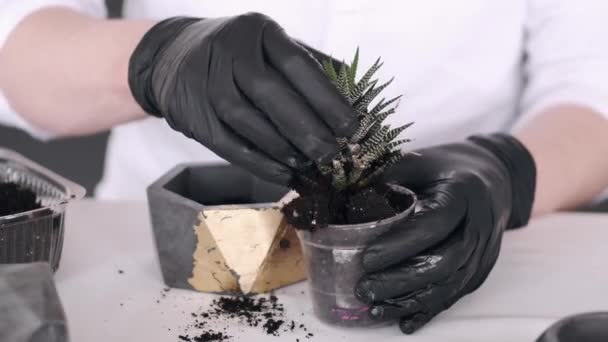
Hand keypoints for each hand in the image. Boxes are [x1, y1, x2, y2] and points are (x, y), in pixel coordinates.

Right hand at [128, 13, 356, 184]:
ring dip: (280, 147)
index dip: (326, 98)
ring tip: (308, 166)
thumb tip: (358, 94)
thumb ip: (311, 66)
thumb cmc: (239, 54)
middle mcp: (228, 51)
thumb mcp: (272, 46)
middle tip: (332, 154)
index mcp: (259, 31)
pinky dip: (256, 162)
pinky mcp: (190, 112)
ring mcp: (204, 81)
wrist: (173, 55)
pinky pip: (225, 143)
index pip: (297, 64)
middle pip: (269, 92)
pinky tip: (281, 173)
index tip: (351, 127)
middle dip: (305, 128)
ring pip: (244, 119)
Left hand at [354, 134, 535, 332]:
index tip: (367, 259)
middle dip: (402, 280)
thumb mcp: (418, 160)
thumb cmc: (448, 167)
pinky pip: (456, 294)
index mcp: (465, 193)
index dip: (401, 244)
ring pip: (450, 285)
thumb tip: (341, 198)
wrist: (494, 176)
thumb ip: (385, 177)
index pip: (435, 224)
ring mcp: (485, 251)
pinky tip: (403, 321)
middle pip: (445, 262)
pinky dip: (429, 309)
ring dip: (411, 300)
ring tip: (374, 308)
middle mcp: (480, 225)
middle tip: (364, 288)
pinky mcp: (481, 269)